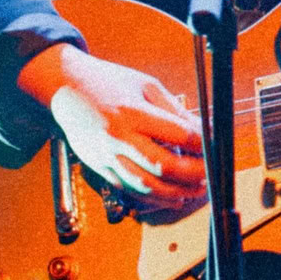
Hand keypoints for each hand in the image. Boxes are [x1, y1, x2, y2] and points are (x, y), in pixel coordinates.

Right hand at [18, 45, 206, 213]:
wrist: (66, 89)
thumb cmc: (107, 82)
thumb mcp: (146, 85)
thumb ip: (173, 109)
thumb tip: (200, 129)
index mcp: (133, 112)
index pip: (177, 134)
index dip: (201, 143)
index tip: (214, 145)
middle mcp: (119, 137)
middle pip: (163, 165)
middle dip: (192, 173)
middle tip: (209, 173)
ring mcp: (107, 156)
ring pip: (146, 185)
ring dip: (175, 192)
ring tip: (195, 190)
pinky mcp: (100, 167)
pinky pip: (129, 190)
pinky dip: (153, 197)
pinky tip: (171, 197)